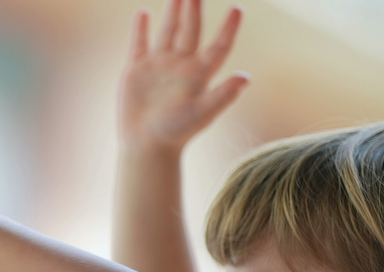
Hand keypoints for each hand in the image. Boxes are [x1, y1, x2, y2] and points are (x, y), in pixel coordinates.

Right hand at [119, 0, 248, 152]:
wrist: (146, 147)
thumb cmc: (176, 133)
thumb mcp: (202, 113)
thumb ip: (223, 94)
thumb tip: (246, 77)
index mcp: (200, 75)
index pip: (218, 45)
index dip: (228, 28)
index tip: (237, 8)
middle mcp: (181, 66)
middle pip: (191, 30)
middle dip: (194, 9)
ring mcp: (158, 66)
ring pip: (168, 31)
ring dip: (172, 12)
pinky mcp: (137, 70)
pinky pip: (139, 43)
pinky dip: (141, 28)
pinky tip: (143, 13)